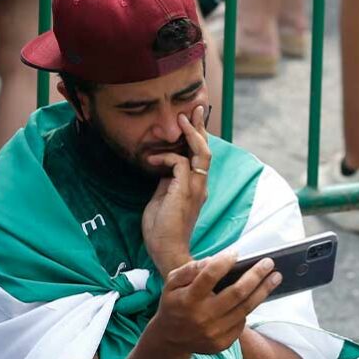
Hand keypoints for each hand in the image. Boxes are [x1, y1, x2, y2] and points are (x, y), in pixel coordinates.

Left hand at [142, 105, 211, 277]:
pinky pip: (181, 163)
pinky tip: (152, 160)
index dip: (196, 138)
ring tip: (181, 119)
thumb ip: (167, 183)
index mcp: (195, 188)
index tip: (191, 120)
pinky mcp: (185, 191)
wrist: (166, 250)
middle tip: (196, 108)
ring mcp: (195, 189)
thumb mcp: (162, 199)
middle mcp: (200, 186)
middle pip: (206, 151)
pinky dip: (167, 158)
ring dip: (191, 134)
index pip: (199, 158)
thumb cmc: (161, 230)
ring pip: (201, 153)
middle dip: (200, 128)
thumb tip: (164, 168)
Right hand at [150, 250, 281, 354]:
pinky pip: (242, 321)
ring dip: (263, 290)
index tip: (236, 252)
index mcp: (188, 299)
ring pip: (246, 308)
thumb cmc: (173, 304)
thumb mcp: (171, 282)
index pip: (209, 276)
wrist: (170, 339)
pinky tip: (255, 296)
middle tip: (269, 262)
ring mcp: (214, 332)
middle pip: (237, 293)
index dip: (223, 262)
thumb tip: (215, 259)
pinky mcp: (223, 342)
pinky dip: (249, 307)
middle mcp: (203, 317)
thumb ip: (190, 269)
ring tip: (275, 276)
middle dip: (256, 275)